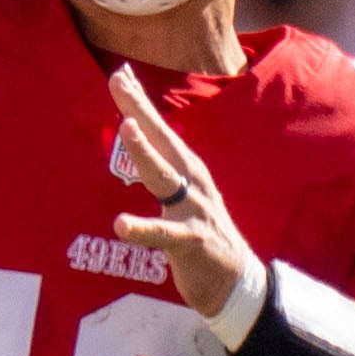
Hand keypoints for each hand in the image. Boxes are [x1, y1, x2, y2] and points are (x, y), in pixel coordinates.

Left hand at [105, 67, 261, 319]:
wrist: (236, 282)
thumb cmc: (200, 233)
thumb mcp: (181, 194)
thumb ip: (160, 168)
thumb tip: (138, 137)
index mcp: (188, 171)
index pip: (159, 131)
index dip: (140, 102)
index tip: (120, 73)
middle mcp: (192, 183)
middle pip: (161, 141)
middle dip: (139, 109)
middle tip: (118, 80)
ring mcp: (193, 210)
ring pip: (165, 177)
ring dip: (145, 152)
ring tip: (126, 127)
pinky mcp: (191, 241)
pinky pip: (163, 235)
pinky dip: (142, 229)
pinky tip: (120, 225)